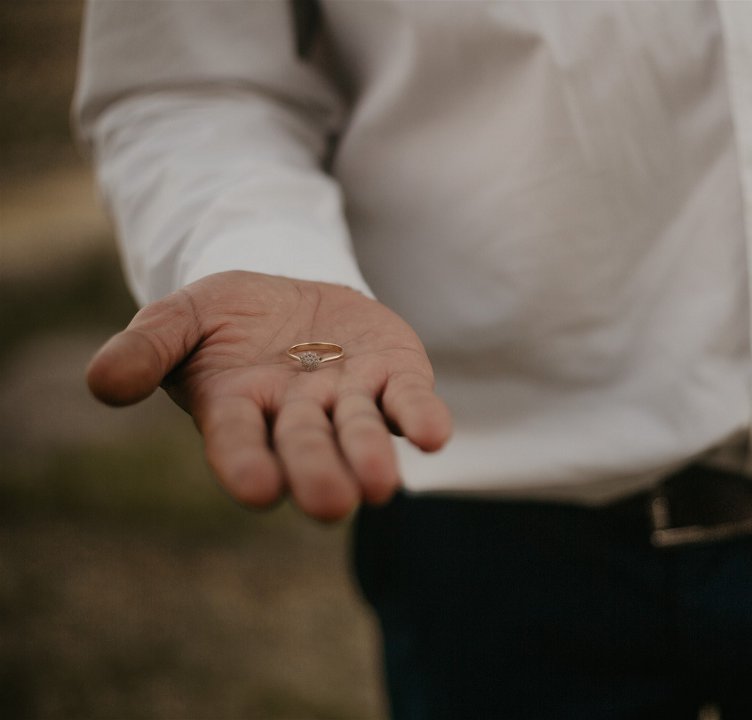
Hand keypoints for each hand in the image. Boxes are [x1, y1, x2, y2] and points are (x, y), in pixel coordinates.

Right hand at [86, 271, 451, 520]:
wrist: (289, 293)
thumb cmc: (227, 318)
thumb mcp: (179, 317)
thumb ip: (146, 347)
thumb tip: (101, 383)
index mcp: (237, 407)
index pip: (238, 443)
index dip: (247, 465)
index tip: (259, 490)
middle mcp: (296, 414)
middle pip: (306, 446)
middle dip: (318, 473)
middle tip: (332, 504)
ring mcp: (349, 398)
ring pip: (360, 431)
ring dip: (371, 456)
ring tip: (380, 486)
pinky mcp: (394, 376)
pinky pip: (409, 402)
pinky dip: (421, 418)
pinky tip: (434, 435)